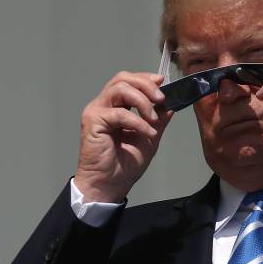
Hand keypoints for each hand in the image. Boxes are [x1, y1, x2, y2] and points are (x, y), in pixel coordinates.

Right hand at [74, 72, 172, 202]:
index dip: (146, 78)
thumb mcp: (149, 137)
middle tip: (161, 98)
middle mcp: (104, 105)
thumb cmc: (124, 165)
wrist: (109, 185)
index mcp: (116, 106)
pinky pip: (119, 113)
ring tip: (154, 119)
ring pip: (120, 88)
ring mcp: (97, 111)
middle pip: (122, 78)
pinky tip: (147, 132)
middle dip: (146, 85)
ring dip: (143, 101)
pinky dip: (137, 121)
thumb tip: (169, 105)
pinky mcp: (93, 121)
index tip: (162, 83)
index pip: (128, 81)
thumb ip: (158, 120)